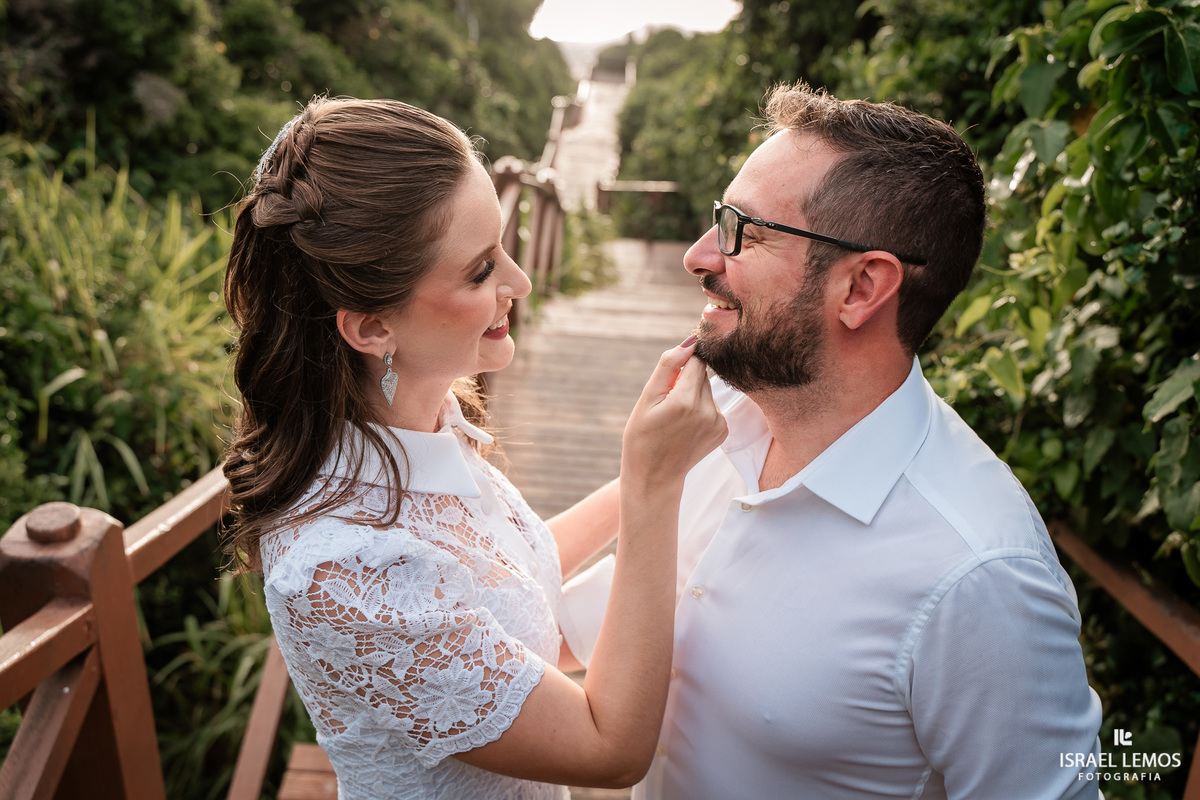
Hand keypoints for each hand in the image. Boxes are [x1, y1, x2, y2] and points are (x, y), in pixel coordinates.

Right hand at [621, 337, 726, 492]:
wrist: (654, 476)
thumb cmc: (642, 436)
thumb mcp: (647, 398)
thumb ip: (668, 366)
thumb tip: (690, 342)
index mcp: (686, 400)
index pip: (696, 361)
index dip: (681, 364)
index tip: (670, 376)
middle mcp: (708, 411)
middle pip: (702, 375)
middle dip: (685, 382)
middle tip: (667, 404)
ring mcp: (718, 423)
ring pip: (708, 391)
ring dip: (693, 396)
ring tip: (675, 417)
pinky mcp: (723, 431)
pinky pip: (713, 406)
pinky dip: (701, 410)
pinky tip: (686, 426)